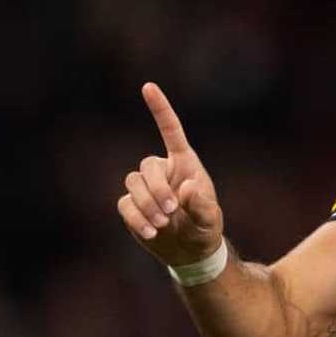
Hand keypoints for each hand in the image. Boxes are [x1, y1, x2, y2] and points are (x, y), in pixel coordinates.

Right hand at [117, 83, 222, 266]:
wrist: (191, 250)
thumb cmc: (205, 227)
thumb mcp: (210, 218)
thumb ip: (201, 203)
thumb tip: (185, 187)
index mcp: (185, 163)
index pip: (170, 130)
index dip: (160, 109)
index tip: (148, 86)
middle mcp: (163, 170)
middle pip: (147, 167)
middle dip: (156, 189)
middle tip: (170, 211)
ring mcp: (145, 188)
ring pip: (132, 183)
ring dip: (146, 204)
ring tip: (163, 224)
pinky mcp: (132, 206)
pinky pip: (125, 205)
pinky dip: (136, 218)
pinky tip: (151, 232)